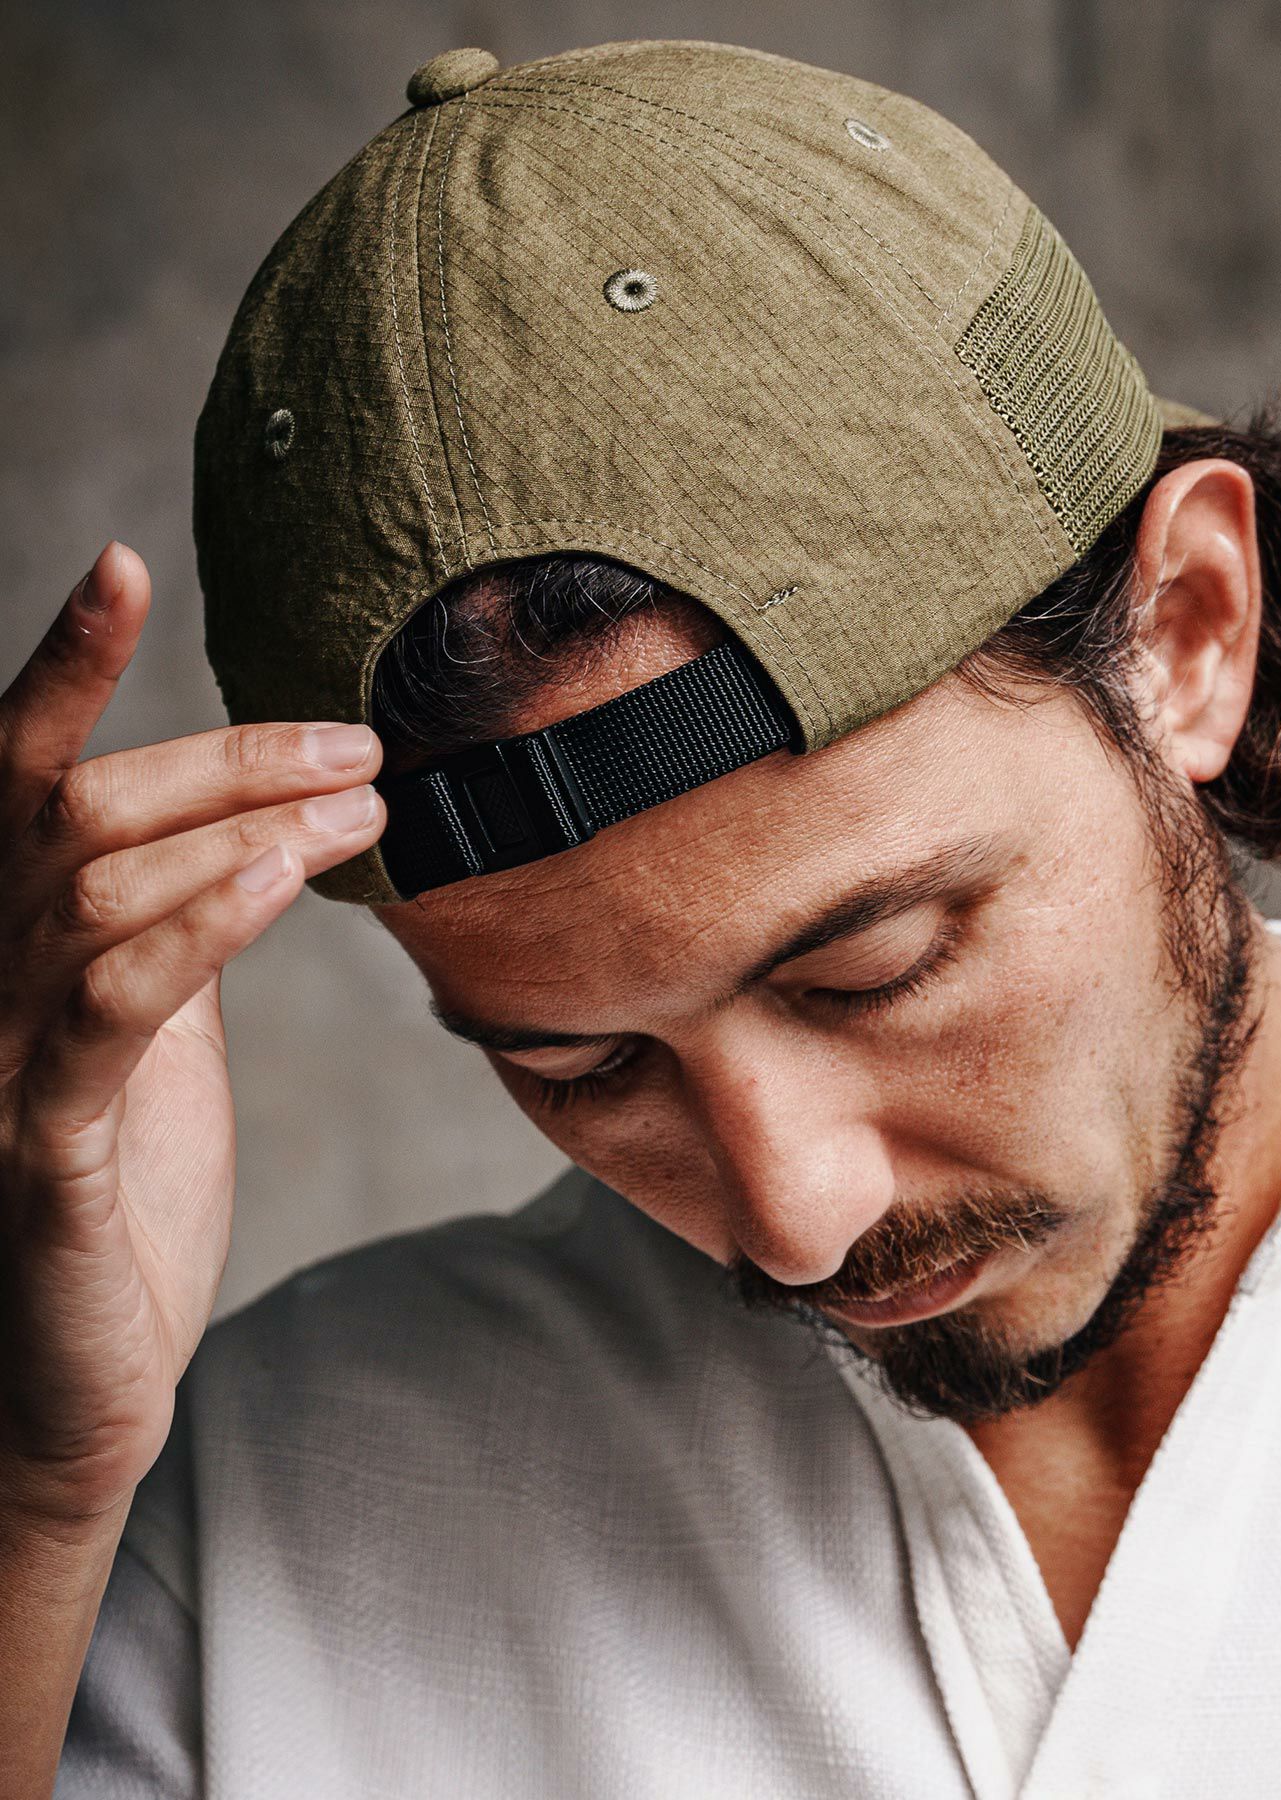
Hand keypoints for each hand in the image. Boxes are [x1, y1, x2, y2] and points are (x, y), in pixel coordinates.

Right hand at [0, 542, 385, 1524]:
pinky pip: (112, 1008)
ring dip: (239, 829)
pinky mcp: (37, 1147)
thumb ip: (168, 937)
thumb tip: (246, 838)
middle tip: (358, 745)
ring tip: (358, 804)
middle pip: (79, 813)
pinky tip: (287, 880)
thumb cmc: (112, 1200)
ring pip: (98, 892)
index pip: (17, 780)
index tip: (123, 566)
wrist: (63, 1386)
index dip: (60, 668)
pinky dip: (201, 926)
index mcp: (4, 948)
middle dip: (226, 760)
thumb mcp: (148, 1040)